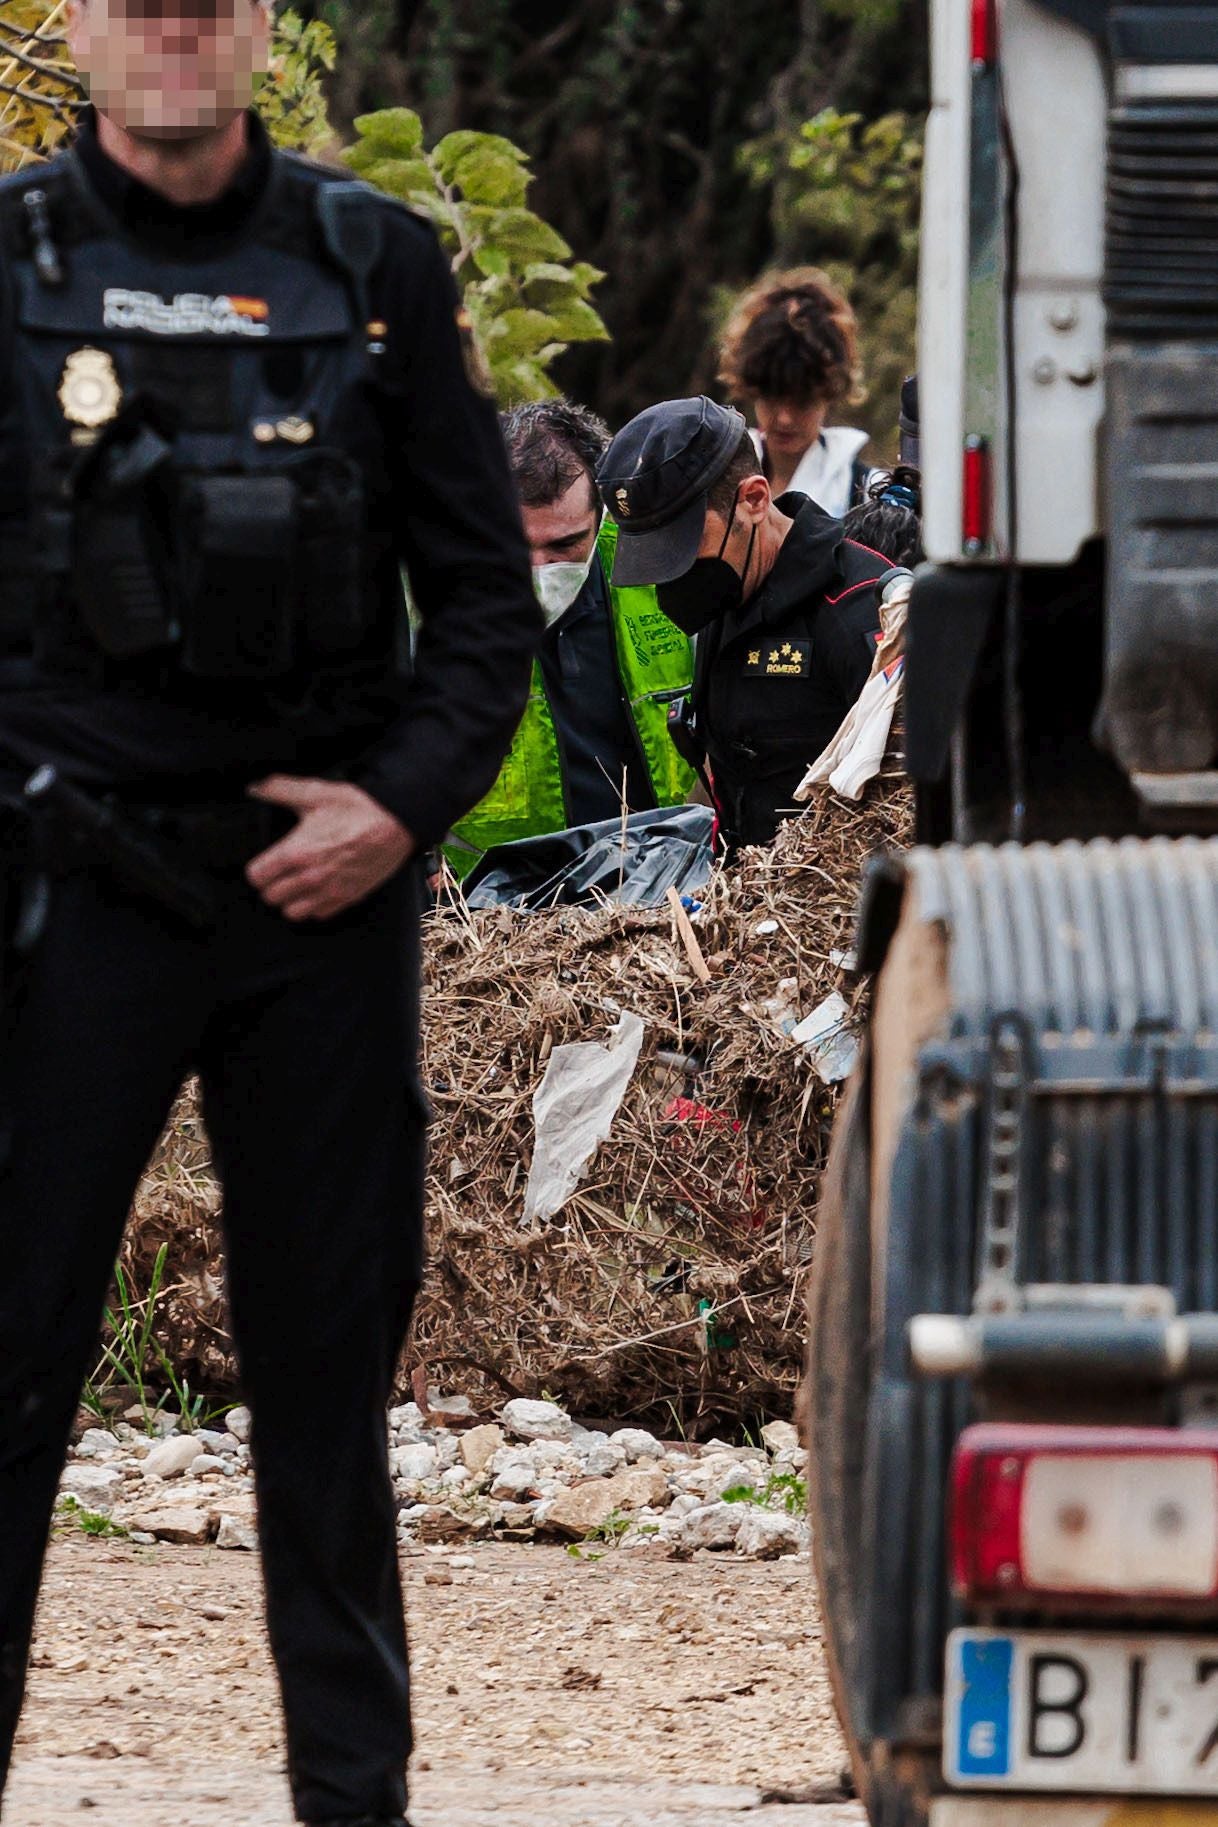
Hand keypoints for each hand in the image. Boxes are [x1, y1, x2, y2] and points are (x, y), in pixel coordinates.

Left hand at [245, 776, 414, 921]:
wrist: (396, 823)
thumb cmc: (359, 809)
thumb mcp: (316, 793)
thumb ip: (279, 789)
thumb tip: (255, 788)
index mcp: (296, 852)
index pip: (257, 877)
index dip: (257, 869)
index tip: (264, 863)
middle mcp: (310, 877)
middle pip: (271, 897)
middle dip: (271, 885)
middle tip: (279, 873)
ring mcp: (329, 891)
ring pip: (292, 912)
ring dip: (290, 900)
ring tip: (295, 885)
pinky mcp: (347, 898)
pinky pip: (319, 915)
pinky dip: (314, 906)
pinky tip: (317, 890)